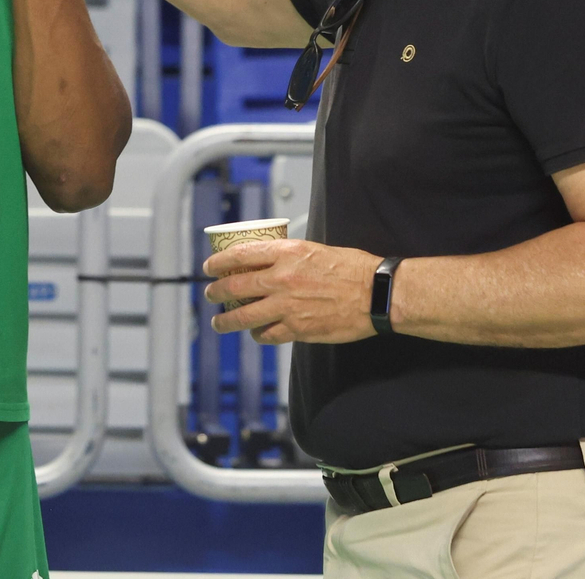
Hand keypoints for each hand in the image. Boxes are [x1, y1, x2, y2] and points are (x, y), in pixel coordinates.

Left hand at [203, 239, 380, 344]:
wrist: (375, 294)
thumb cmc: (351, 268)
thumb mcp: (315, 249)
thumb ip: (289, 256)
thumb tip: (269, 262)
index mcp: (286, 253)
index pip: (240, 255)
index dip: (218, 262)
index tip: (209, 267)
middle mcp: (281, 279)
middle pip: (235, 286)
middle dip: (216, 292)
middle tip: (210, 294)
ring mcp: (287, 306)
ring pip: (244, 316)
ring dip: (226, 321)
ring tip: (219, 322)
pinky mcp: (297, 329)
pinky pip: (267, 335)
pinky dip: (258, 334)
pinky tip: (256, 333)